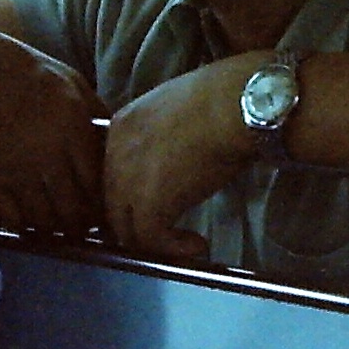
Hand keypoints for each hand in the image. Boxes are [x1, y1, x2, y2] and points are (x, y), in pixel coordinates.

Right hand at [0, 23, 106, 235]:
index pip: (98, 188)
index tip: (101, 211)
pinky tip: (26, 217)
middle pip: (73, 213)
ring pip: (43, 222)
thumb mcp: (69, 81)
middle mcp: (45, 153)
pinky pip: (9, 220)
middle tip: (79, 226)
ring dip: (52, 229)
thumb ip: (97, 115)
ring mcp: (11, 169)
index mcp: (72, 128)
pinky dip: (21, 225)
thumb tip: (117, 148)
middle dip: (80, 226)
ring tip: (55, 224)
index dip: (102, 207)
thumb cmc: (21, 71)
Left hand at [102, 53, 262, 258]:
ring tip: (185, 244)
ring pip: (126, 226)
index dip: (133, 195)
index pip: (113, 173)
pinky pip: (150, 240)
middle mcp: (115, 153)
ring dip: (155, 241)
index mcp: (122, 126)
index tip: (162, 205)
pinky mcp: (148, 205)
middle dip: (138, 223)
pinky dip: (173, 249)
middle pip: (113, 202)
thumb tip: (179, 159)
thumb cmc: (222, 100)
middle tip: (168, 234)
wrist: (235, 106)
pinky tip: (198, 245)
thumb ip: (166, 135)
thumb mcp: (178, 111)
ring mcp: (127, 180)